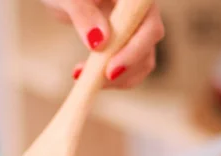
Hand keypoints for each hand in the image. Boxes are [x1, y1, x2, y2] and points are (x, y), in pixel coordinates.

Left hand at [43, 0, 164, 87]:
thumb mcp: (70, 0)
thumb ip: (84, 16)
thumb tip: (100, 43)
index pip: (149, 26)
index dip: (134, 51)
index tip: (110, 71)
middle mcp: (142, 11)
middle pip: (148, 45)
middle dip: (124, 69)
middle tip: (92, 81)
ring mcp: (137, 28)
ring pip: (141, 61)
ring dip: (115, 78)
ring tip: (80, 75)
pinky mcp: (126, 43)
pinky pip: (129, 68)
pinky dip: (109, 78)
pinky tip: (83, 74)